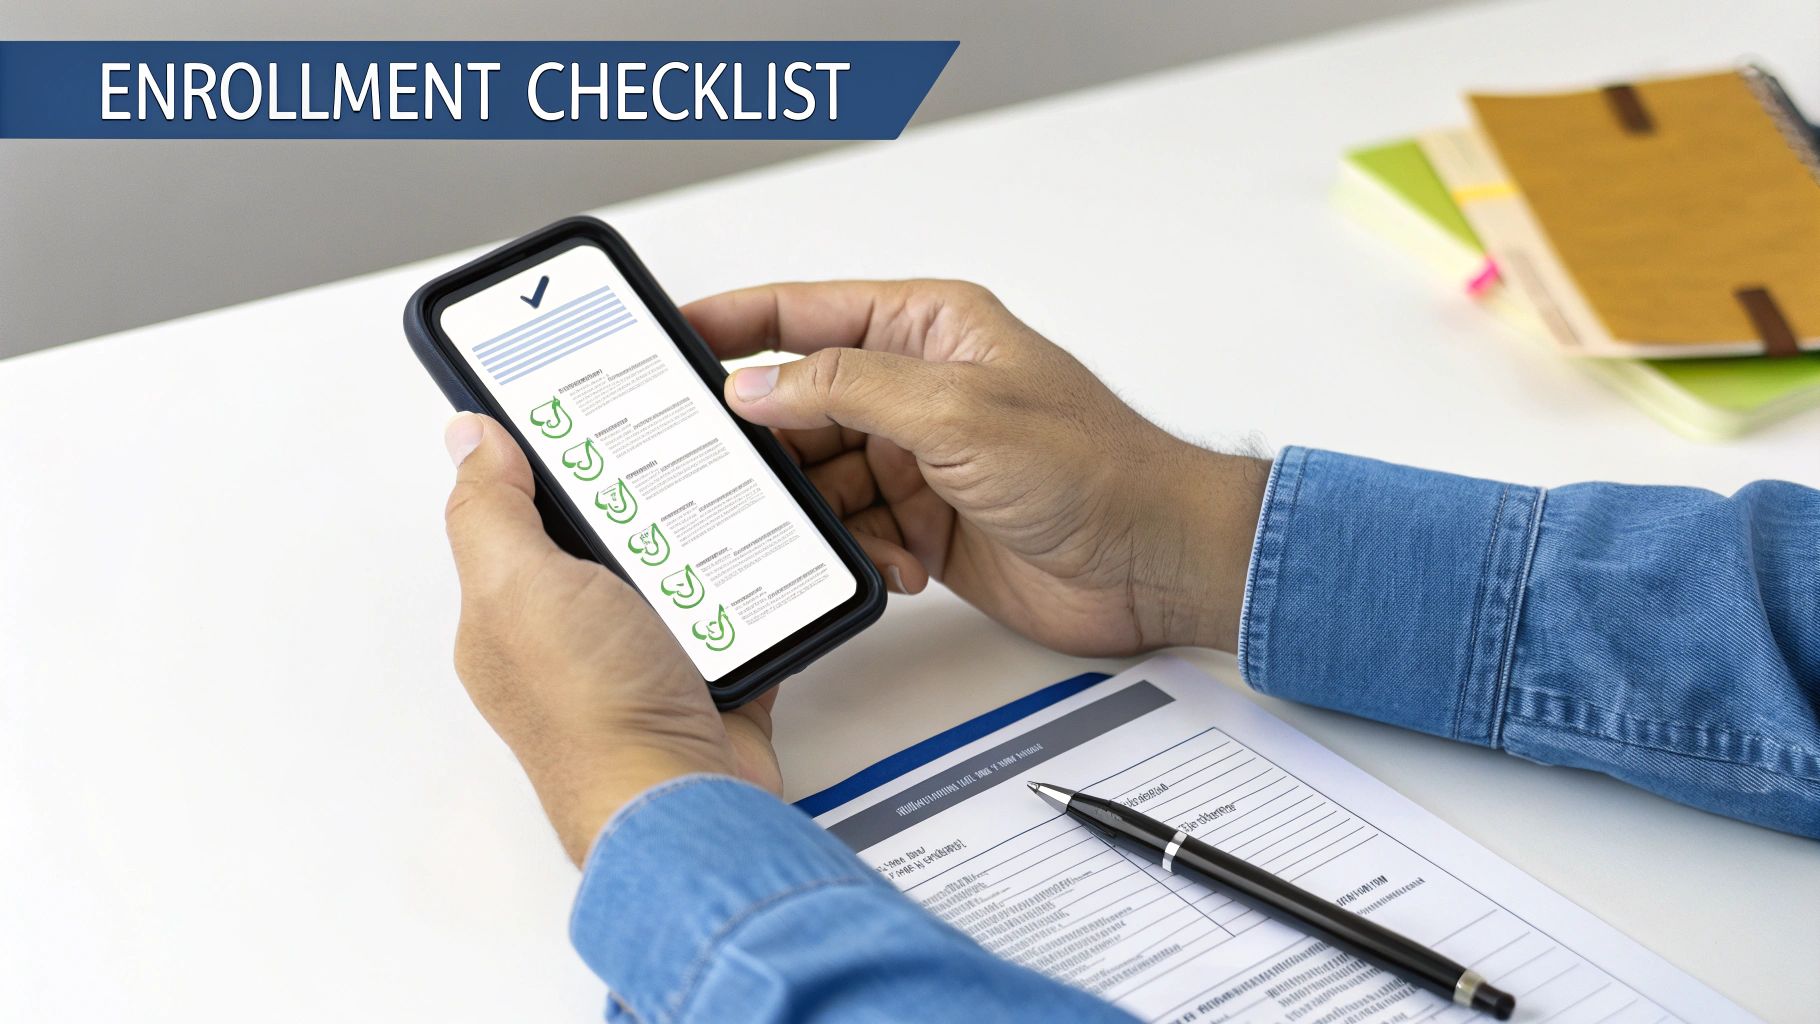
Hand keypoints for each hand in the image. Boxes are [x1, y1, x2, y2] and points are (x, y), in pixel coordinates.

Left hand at [441, 413, 780, 865]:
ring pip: (671, 565)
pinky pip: (730, 608)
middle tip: (667, 436)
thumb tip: (469, 439)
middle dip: (634, 489)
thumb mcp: (518, 586)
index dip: (543, 453)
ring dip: (696, 535)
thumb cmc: (594, 715)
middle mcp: (569, 633)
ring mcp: (638, 656)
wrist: (684, 801)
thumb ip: (489, 511)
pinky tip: (759, 553)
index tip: (582, 403)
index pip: (515, 507)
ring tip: (722, 486)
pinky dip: (748, 586)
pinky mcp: (704, 674)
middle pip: (601, 532)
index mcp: (509, 607)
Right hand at [684, 281, 1270, 656]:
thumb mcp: (958, 412)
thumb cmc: (1096, 467)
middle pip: (804, 403)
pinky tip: (897, 564)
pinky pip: (861, 531)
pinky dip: (866, 553)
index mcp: (929, 329)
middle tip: (719, 466)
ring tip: (812, 531)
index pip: (807, 313)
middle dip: (769, 440)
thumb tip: (759, 382)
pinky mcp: (930, 523)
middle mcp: (920, 389)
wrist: (1156, 563)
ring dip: (821, 510)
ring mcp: (923, 459)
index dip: (734, 322)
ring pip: (827, 476)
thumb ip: (849, 388)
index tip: (671, 336)